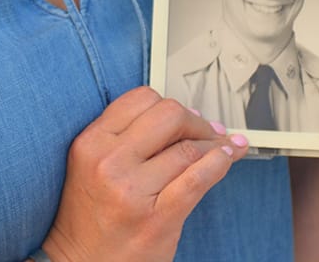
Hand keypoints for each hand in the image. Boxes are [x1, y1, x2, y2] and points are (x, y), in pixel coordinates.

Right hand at [40, 86, 247, 261]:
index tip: (186, 115)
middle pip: (168, 115)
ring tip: (224, 147)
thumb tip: (184, 115)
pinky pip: (196, 180)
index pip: (141, 99)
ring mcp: (132, 190)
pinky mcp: (156, 218)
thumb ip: (127, 135)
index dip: (170, 103)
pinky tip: (226, 159)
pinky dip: (218, 164)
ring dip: (214, 144)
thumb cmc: (92, 213)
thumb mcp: (93, 162)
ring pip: (187, 148)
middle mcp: (109, 161)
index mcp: (92, 141)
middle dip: (195, 121)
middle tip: (208, 132)